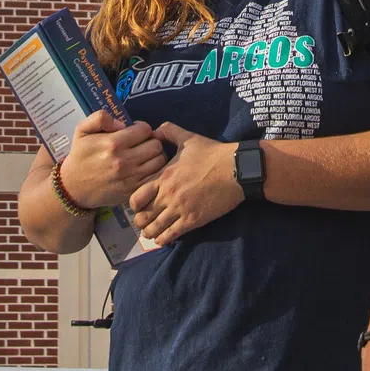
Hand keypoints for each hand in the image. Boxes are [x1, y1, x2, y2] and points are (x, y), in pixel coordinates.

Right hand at [58, 109, 166, 211]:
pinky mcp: (133, 190)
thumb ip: (100, 118)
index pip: (145, 130)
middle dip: (150, 141)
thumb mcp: (82, 130)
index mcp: (113, 143)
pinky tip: (143, 169)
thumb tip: (122, 123)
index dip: (141, 128)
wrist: (74, 187)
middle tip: (141, 144)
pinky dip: (153, 171)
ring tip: (144, 156)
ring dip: (154, 156)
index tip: (135, 132)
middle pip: (156, 145)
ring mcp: (130, 178)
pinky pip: (155, 177)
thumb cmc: (80, 156)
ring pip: (160, 161)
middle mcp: (124, 161)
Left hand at [126, 125, 242, 243]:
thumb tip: (155, 130)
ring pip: (156, 228)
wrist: (236, 169)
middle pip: (143, 216)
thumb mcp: (188, 138)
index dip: (133, 204)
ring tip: (150, 233)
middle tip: (142, 222)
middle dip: (140, 221)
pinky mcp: (193, 220)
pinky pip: (172, 234)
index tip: (137, 205)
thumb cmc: (212, 153)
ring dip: (150, 232)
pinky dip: (164, 239)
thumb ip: (169, 132)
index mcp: (164, 177)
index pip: (136, 197)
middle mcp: (168, 195)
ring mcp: (180, 209)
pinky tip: (162, 240)